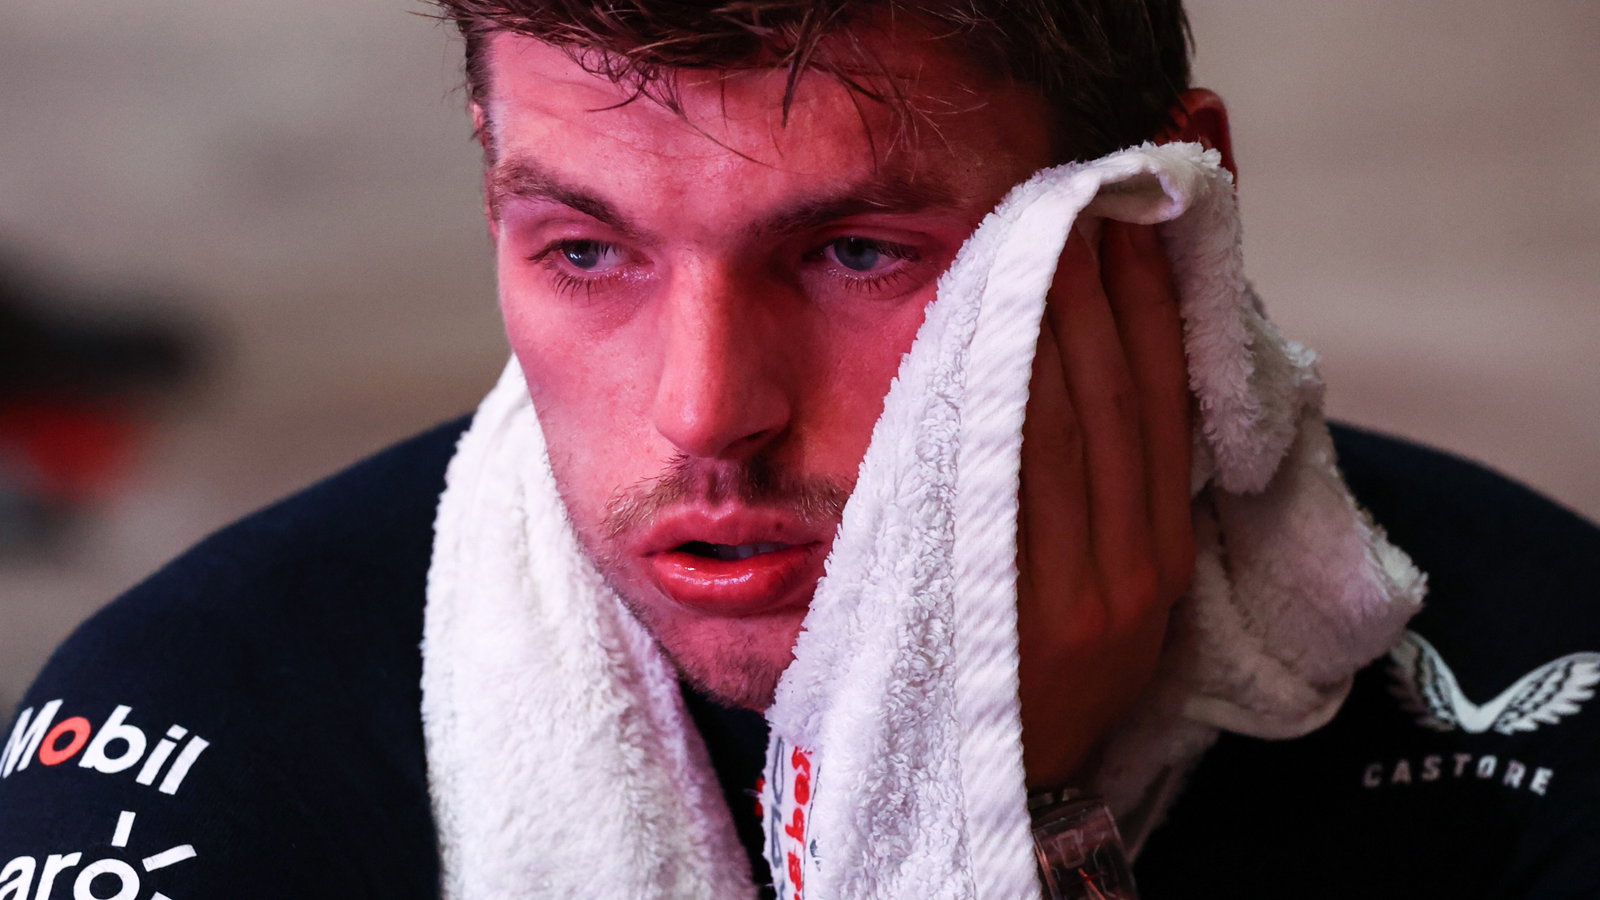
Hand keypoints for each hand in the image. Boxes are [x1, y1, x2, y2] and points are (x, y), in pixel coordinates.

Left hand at [1015, 219, 1195, 789]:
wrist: (1013, 788)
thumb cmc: (1053, 680)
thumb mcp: (1115, 599)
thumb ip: (1112, 507)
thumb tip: (1097, 387)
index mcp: (1164, 557)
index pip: (1162, 408)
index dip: (1151, 311)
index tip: (1131, 226)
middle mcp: (1135, 568)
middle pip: (1118, 403)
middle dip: (1097, 295)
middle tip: (1074, 203)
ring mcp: (1080, 589)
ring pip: (1068, 428)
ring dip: (1050, 325)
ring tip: (1032, 241)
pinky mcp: (1024, 609)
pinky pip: (1017, 482)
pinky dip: (1007, 400)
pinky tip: (988, 336)